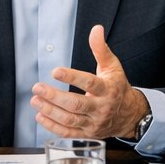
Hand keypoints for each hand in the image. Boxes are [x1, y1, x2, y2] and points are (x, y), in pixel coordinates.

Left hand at [34, 25, 148, 138]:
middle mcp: (101, 108)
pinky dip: (52, 127)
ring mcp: (94, 123)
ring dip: (50, 111)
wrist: (129, 115)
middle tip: (38, 87)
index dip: (72, 77)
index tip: (55, 71)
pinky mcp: (87, 133)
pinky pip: (68, 133)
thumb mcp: (112, 66)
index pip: (90, 83)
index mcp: (108, 89)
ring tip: (35, 100)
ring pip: (70, 120)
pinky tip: (40, 116)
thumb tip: (96, 29)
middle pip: (76, 104)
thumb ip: (101, 49)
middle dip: (55, 97)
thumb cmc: (117, 87)